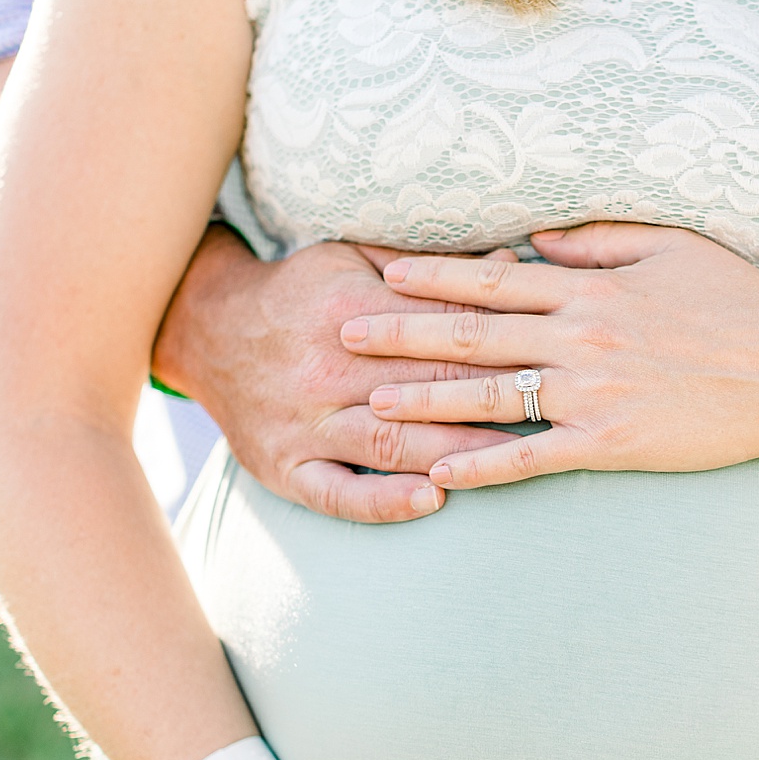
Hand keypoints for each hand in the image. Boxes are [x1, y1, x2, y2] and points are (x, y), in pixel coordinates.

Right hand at [153, 227, 525, 521]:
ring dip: (453, 452)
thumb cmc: (301, 292)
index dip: (502, 348)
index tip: (551, 359)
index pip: (442, 334)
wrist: (207, 331)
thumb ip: (428, 266)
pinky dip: (384, 501)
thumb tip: (510, 258)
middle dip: (492, 400)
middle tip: (550, 412)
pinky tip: (431, 501)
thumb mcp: (354, 258)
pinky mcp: (284, 468)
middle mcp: (326, 371)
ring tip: (509, 460)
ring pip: (391, 443)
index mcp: (350, 312)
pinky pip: (338, 493)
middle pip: (426, 389)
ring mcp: (304, 425)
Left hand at [340, 222, 758, 489]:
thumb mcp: (672, 248)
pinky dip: (482, 465)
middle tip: (342, 334)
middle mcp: (580, 336)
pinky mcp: (611, 443)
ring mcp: (592, 392)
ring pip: (489, 394)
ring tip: (368, 402)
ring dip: (423, 399)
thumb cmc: (742, 304)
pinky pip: (532, 457)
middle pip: (472, 333)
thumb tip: (534, 240)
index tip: (382, 271)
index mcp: (590, 288)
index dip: (433, 274)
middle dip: (401, 333)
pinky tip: (438, 472)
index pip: (493, 277)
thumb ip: (597, 241)